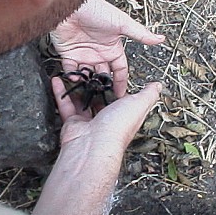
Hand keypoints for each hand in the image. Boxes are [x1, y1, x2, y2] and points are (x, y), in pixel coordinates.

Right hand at [32, 78, 161, 214]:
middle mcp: (107, 118)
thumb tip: (158, 85)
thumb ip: (148, 94)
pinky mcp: (73, 123)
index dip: (118, 85)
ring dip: (77, 86)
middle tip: (89, 68)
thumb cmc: (117, 127)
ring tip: (73, 72)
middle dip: (95, 84)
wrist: (93, 145)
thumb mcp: (138, 105)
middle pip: (101, 98)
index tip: (111, 70)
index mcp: (123, 114)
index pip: (122, 97)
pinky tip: (57, 80)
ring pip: (82, 100)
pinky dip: (60, 92)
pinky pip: (66, 105)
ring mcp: (89, 121)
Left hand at [51, 0, 164, 97]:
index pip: (119, 69)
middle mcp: (99, 54)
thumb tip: (160, 39)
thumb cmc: (97, 11)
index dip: (121, 81)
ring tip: (90, 91)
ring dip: (88, 83)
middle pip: (103, 75)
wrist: (72, 6)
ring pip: (88, 76)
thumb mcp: (121, 23)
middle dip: (104, 86)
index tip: (122, 95)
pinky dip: (72, 76)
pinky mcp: (69, 55)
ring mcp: (84, 55)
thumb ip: (140, 34)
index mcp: (112, 48)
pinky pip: (71, 71)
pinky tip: (75, 79)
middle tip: (104, 97)